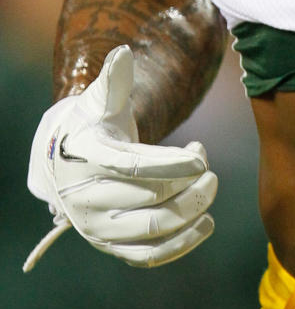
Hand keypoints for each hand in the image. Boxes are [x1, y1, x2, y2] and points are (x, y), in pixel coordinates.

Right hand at [25, 45, 217, 270]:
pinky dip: (182, 244)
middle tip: (207, 161)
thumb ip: (113, 80)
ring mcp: (97, 228)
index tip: (202, 152)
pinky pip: (149, 256)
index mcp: (85, 159)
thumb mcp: (99, 99)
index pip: (133, 166)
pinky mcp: (111, 246)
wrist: (68, 162)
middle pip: (151, 199)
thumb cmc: (92, 123)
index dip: (173, 162)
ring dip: (193, 210)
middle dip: (191, 181)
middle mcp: (86, 200)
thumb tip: (122, 53)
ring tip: (211, 185)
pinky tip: (207, 223)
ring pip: (154, 229)